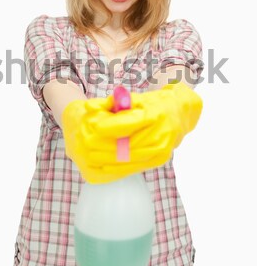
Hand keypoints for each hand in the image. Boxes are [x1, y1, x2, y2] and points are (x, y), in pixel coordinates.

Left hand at [62, 82, 202, 183]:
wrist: (179, 115)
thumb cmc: (152, 104)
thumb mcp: (133, 98)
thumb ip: (109, 102)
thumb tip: (87, 106)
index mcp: (154, 114)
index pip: (130, 122)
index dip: (111, 126)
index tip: (94, 127)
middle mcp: (160, 133)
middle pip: (129, 143)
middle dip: (105, 146)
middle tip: (86, 145)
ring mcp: (161, 149)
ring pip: (130, 158)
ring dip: (109, 159)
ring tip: (91, 157)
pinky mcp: (159, 159)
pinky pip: (135, 166)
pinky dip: (118, 167)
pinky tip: (103, 166)